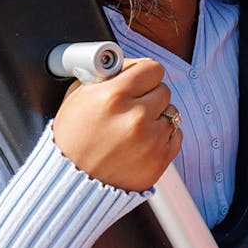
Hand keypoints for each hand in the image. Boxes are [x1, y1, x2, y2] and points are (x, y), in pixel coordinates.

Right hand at [52, 58, 179, 191]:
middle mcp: (135, 117)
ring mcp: (150, 140)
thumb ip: (104, 75)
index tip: (137, 80)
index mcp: (113, 96)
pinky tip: (141, 142)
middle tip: (131, 107)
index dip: (143, 73)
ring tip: (133, 128)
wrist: (72, 183)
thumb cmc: (71, 139)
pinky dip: (162, 136)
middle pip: (163, 89)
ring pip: (171, 112)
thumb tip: (125, 64)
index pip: (152, 68)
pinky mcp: (160, 160)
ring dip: (156, 116)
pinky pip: (176, 134)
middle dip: (148, 95)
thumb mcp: (77, 97)